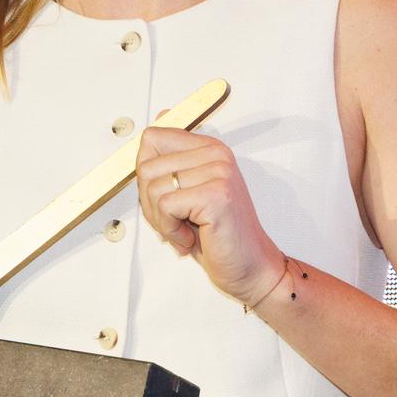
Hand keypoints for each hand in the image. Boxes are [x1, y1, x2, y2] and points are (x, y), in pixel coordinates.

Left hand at [135, 126, 281, 306]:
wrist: (251, 267)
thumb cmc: (217, 235)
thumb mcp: (186, 192)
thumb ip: (169, 162)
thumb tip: (153, 128)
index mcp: (208, 148)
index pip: (152, 138)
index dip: (146, 171)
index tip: (164, 194)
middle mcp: (216, 154)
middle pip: (147, 167)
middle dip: (150, 202)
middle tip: (175, 220)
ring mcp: (219, 172)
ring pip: (153, 188)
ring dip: (161, 220)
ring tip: (184, 230)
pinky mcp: (216, 195)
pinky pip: (165, 206)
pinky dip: (170, 229)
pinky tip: (190, 237)